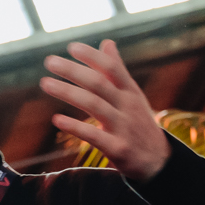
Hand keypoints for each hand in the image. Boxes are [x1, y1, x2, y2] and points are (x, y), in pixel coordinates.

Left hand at [41, 40, 167, 181]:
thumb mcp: (133, 95)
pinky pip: (94, 136)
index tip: (71, 46)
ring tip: (45, 83)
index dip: (92, 56)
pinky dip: (75, 126)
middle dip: (73, 71)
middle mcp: (128, 106)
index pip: (112, 68)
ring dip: (68, 92)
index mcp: (130, 91)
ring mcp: (123, 127)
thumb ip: (117, 70)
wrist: (159, 161)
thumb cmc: (139, 123)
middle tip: (49, 61)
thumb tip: (107, 42)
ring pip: (94, 105)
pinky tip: (56, 119)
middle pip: (99, 83)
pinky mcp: (118, 149)